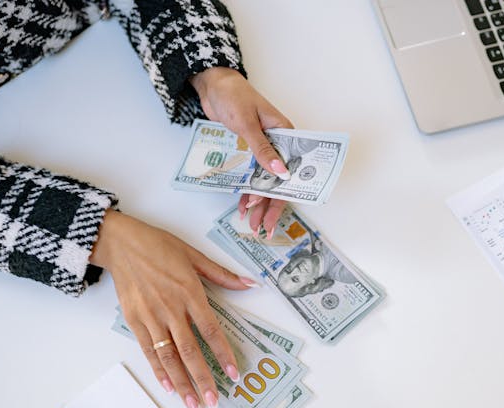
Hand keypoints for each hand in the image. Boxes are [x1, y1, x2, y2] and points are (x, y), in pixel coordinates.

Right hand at [90, 211, 257, 407]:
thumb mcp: (193, 255)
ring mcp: (151, 317)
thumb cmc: (158, 246)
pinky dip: (158, 370)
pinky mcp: (134, 320)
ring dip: (181, 382)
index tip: (233, 373)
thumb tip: (250, 284)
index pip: (210, 330)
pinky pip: (148, 350)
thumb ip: (221, 274)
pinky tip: (169, 386)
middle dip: (203, 378)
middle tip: (213, 400)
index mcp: (190, 293)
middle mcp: (171, 308)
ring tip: (192, 402)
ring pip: (168, 356)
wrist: (121, 243)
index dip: (223, 354)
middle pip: (190, 350)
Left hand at [191, 67, 292, 237]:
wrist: (213, 83)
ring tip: (254, 224)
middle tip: (264, 227)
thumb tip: (280, 172)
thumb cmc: (233, 95)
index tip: (277, 212)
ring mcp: (262, 149)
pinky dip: (248, 191)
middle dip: (271, 206)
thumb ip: (262, 149)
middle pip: (278, 181)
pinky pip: (251, 176)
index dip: (285, 193)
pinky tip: (244, 206)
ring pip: (264, 182)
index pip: (291, 169)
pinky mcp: (247, 151)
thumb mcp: (247, 123)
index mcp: (285, 134)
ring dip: (259, 203)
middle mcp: (277, 144)